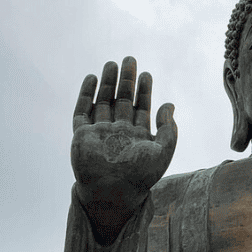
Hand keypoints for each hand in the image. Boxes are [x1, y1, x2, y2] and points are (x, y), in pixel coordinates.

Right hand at [71, 57, 176, 240]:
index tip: (147, 74)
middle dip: (126, 80)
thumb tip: (169, 105)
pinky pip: (82, 111)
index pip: (141, 108)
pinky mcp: (82, 135)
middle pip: (122, 100)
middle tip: (130, 59)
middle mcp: (118, 132)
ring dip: (107, 83)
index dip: (144, 91)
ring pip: (103, 101)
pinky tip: (92, 78)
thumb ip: (169, 129)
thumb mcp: (163, 151)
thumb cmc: (140, 176)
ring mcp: (99, 133)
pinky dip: (86, 94)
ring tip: (112, 63)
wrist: (113, 192)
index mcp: (137, 136)